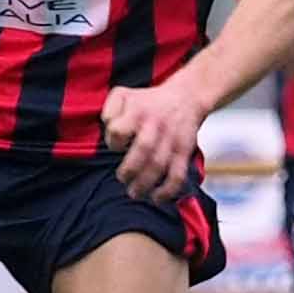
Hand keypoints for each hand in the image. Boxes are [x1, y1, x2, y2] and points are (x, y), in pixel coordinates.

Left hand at [101, 76, 206, 204]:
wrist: (186, 97)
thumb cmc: (147, 101)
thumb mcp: (123, 94)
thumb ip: (109, 109)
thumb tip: (107, 126)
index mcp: (137, 111)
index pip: (119, 130)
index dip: (113, 142)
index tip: (116, 147)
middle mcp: (155, 125)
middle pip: (143, 150)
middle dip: (129, 170)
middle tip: (122, 178)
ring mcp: (171, 139)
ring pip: (159, 165)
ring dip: (145, 184)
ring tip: (134, 193)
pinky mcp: (184, 151)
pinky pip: (178, 174)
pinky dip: (168, 190)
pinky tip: (157, 198)